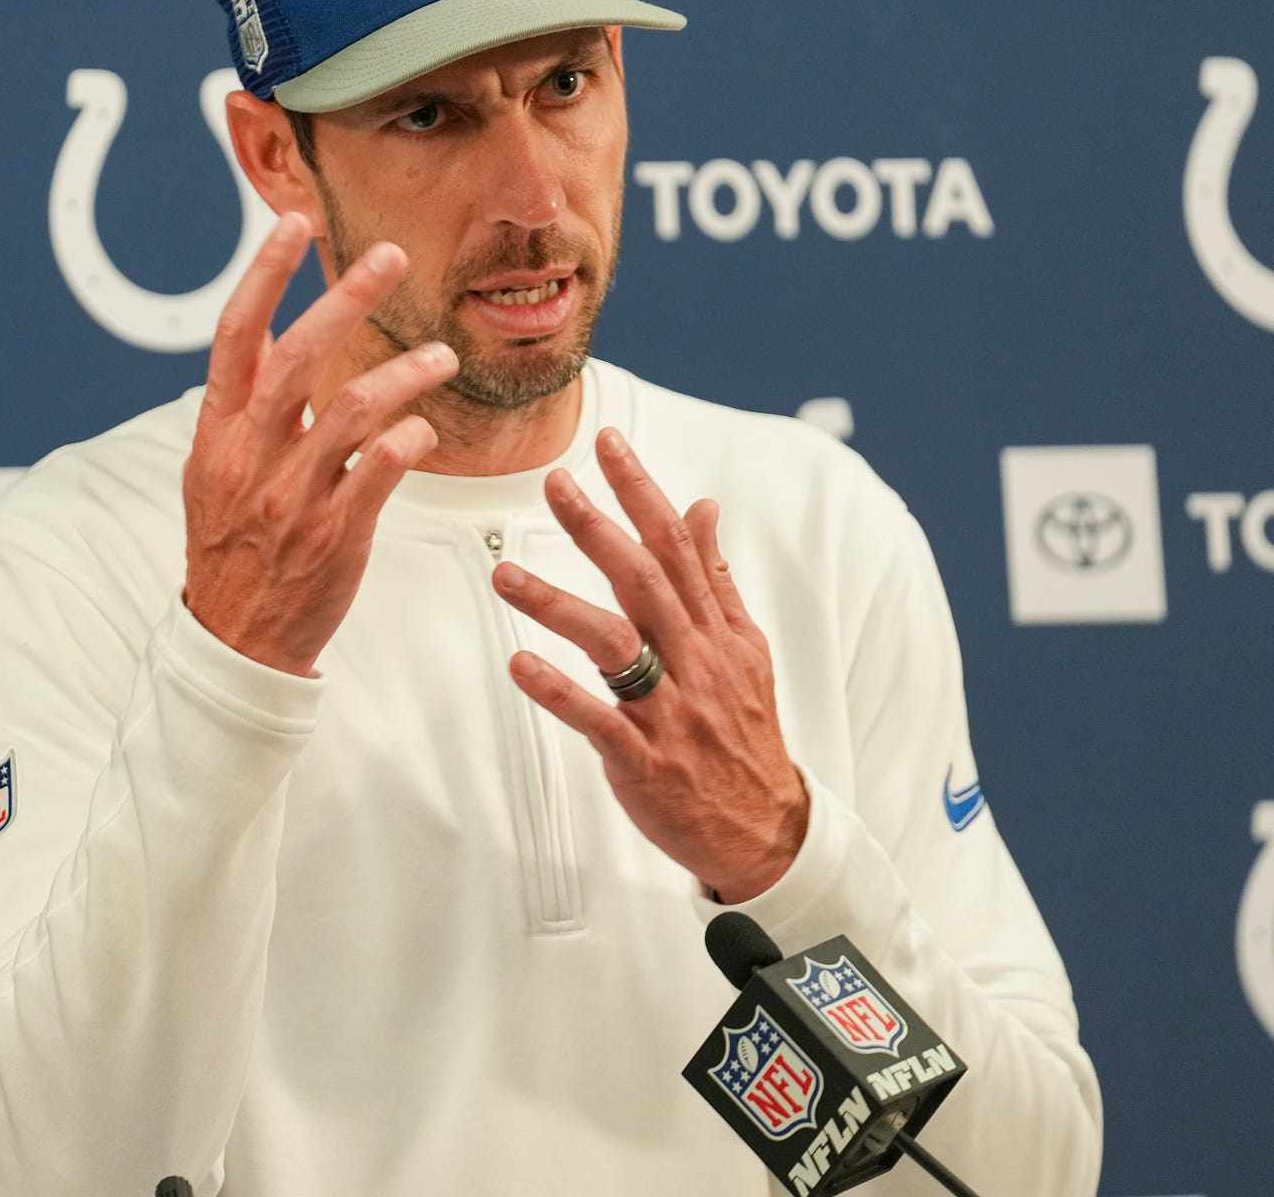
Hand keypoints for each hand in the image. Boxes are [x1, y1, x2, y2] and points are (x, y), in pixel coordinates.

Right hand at [183, 212, 458, 675]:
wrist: (236, 640)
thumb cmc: (232, 548)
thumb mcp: (214, 472)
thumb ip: (242, 408)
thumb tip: (268, 334)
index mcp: (217, 433)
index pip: (236, 334)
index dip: (264, 273)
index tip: (293, 222)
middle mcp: (250, 455)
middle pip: (300, 355)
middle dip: (348, 297)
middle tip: (391, 257)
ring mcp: (292, 495)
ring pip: (353, 407)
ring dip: (405, 372)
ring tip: (442, 357)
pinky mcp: (334, 532)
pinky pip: (380, 468)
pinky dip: (410, 440)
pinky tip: (426, 432)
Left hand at [490, 428, 808, 901]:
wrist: (768, 831)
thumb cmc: (743, 732)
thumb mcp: (744, 648)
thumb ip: (715, 577)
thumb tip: (703, 505)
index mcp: (716, 630)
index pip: (677, 545)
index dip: (641, 491)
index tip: (606, 442)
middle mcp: (695, 661)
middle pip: (645, 581)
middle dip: (597, 528)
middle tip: (553, 483)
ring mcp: (670, 712)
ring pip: (615, 645)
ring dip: (558, 604)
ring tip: (505, 573)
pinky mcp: (645, 761)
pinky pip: (599, 721)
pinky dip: (559, 692)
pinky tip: (519, 665)